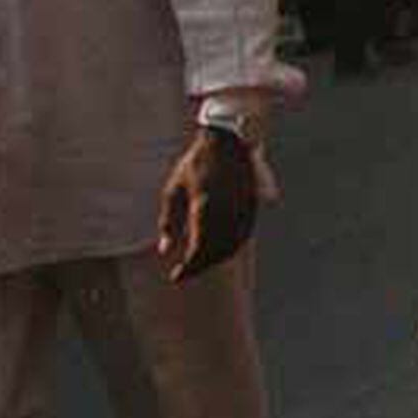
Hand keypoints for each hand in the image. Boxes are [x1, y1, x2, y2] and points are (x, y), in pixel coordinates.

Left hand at [157, 127, 258, 282]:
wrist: (229, 141)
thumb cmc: (196, 164)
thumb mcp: (173, 190)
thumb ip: (168, 222)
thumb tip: (165, 251)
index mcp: (206, 208)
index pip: (199, 250)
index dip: (188, 268)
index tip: (176, 277)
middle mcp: (228, 212)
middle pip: (217, 252)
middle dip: (201, 267)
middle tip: (186, 272)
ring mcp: (243, 210)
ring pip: (233, 246)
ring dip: (217, 259)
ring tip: (201, 264)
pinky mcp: (253, 206)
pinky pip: (244, 235)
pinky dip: (232, 248)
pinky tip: (221, 251)